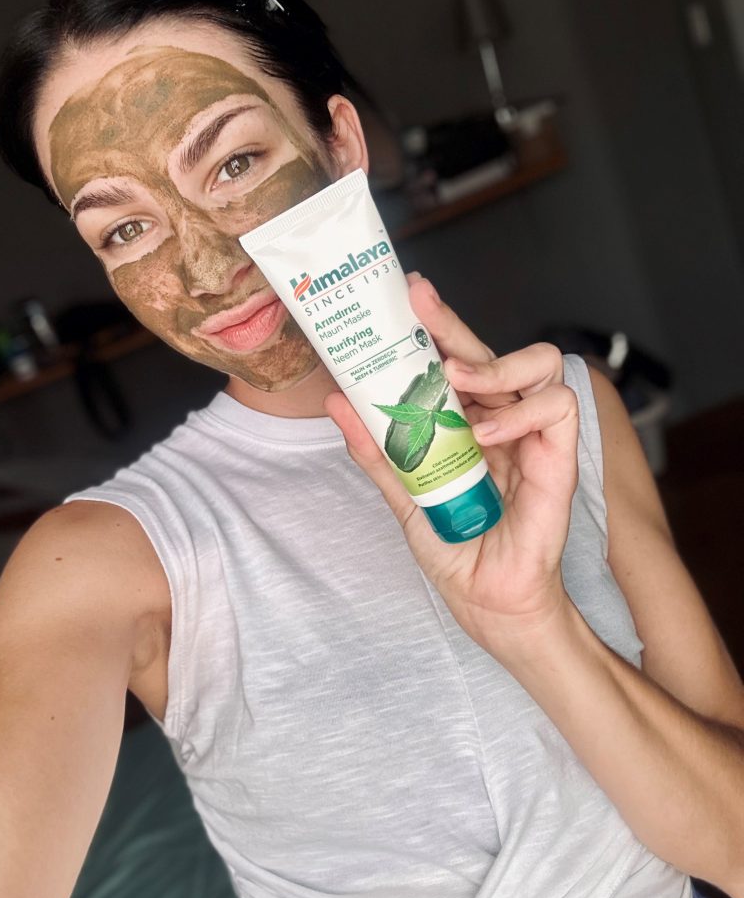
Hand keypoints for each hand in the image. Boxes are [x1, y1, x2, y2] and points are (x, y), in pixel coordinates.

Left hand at [324, 277, 579, 653]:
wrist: (486, 599)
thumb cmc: (455, 547)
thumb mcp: (405, 493)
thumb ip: (377, 449)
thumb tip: (337, 401)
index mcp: (468, 422)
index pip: (455, 362)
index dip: (435, 329)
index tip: (404, 298)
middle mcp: (502, 420)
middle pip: (487, 352)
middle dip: (452, 323)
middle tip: (419, 302)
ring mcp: (532, 435)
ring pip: (539, 364)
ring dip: (494, 365)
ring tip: (456, 380)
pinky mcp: (560, 456)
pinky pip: (556, 408)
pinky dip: (522, 413)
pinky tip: (487, 435)